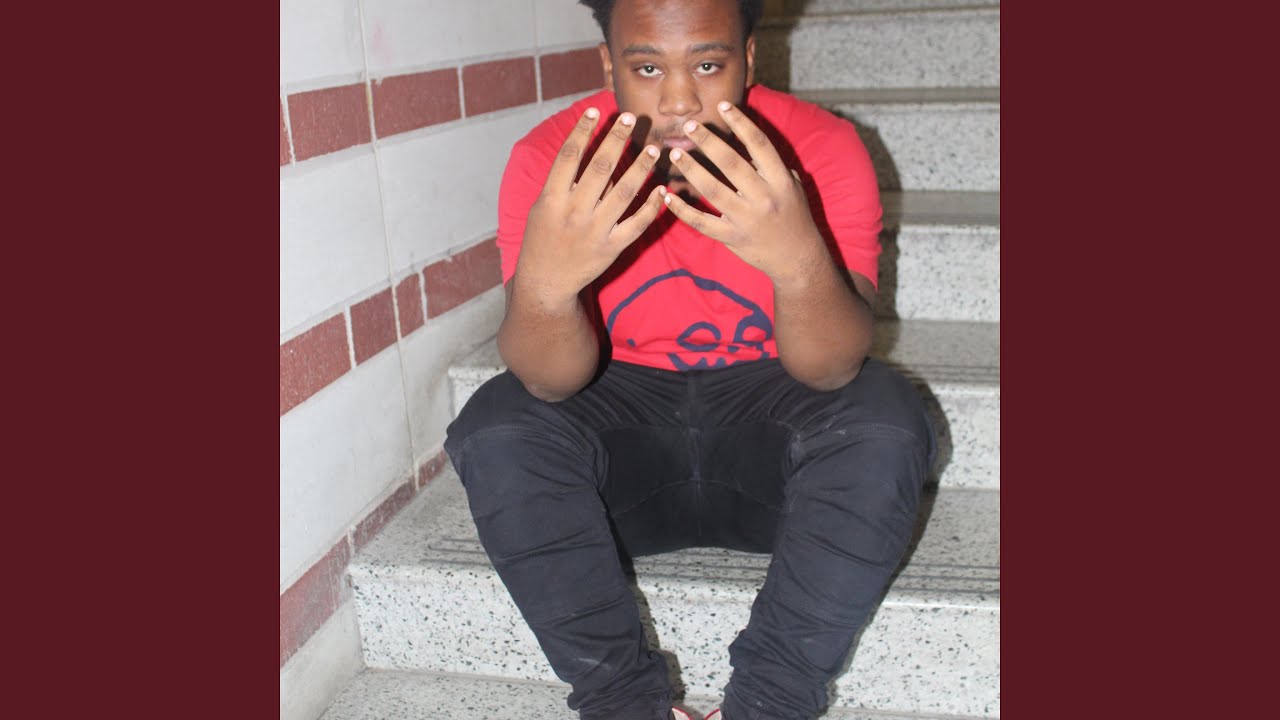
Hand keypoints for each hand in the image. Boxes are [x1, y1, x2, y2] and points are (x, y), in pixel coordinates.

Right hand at [517, 108, 665, 305]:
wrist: (546, 283)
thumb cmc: (542, 239)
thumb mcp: (541, 209)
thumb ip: (563, 184)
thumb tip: (594, 156)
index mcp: (551, 200)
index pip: (568, 157)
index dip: (582, 131)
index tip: (595, 111)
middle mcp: (573, 213)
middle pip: (599, 168)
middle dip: (616, 140)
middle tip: (629, 118)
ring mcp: (595, 232)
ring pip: (624, 193)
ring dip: (640, 168)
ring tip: (653, 148)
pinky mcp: (612, 249)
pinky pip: (636, 224)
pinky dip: (651, 207)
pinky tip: (662, 189)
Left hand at [661, 101, 827, 285]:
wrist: (798, 258)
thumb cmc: (794, 216)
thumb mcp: (792, 186)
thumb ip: (772, 165)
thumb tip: (749, 141)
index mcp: (780, 180)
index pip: (759, 144)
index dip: (740, 122)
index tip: (723, 106)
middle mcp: (764, 197)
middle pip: (730, 163)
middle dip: (707, 142)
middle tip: (689, 126)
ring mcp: (746, 219)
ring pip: (712, 190)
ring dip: (690, 170)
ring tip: (675, 154)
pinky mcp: (732, 238)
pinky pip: (702, 222)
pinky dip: (683, 210)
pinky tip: (668, 196)